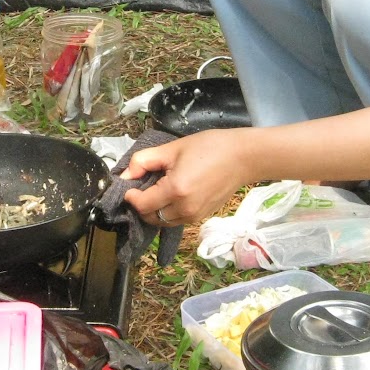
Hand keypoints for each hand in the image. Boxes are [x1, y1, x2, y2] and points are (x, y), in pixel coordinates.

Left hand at [121, 130, 251, 227]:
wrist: (243, 158)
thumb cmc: (209, 147)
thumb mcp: (172, 149)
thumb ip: (144, 161)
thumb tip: (125, 176)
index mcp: (176, 190)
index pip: (141, 205)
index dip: (131, 196)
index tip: (131, 184)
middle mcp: (184, 209)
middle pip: (150, 217)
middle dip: (141, 204)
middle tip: (143, 185)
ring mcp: (194, 216)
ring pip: (162, 221)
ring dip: (154, 210)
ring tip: (159, 189)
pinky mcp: (201, 217)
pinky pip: (176, 220)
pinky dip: (168, 211)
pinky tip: (173, 194)